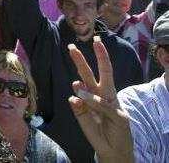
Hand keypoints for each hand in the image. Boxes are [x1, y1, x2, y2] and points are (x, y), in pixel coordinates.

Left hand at [68, 38, 133, 162]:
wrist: (112, 152)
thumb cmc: (98, 134)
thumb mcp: (83, 120)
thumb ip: (79, 108)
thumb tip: (73, 93)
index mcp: (99, 95)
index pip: (92, 75)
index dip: (84, 61)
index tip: (74, 47)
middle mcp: (107, 96)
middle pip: (101, 73)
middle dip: (97, 56)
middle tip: (87, 42)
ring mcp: (113, 104)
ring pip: (102, 85)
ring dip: (87, 78)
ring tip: (75, 77)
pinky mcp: (119, 115)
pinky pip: (102, 104)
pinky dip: (92, 100)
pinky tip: (81, 95)